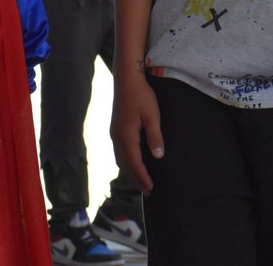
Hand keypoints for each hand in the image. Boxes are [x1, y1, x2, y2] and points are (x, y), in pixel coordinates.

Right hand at [110, 71, 163, 193]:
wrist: (127, 81)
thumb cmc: (142, 96)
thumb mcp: (153, 116)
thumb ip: (155, 136)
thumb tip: (158, 156)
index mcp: (125, 136)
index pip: (134, 163)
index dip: (142, 177)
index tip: (151, 188)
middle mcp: (117, 138)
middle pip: (125, 165)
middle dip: (136, 178)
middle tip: (148, 191)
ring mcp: (114, 134)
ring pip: (121, 159)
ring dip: (130, 171)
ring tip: (142, 180)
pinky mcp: (116, 130)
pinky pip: (120, 152)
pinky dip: (127, 161)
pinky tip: (134, 163)